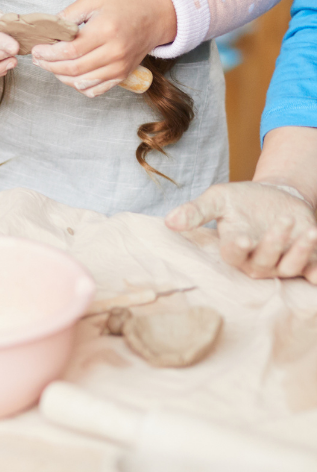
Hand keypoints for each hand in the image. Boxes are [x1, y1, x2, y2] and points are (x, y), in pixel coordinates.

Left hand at [31, 0, 176, 97]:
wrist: (156, 16)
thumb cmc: (125, 5)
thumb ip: (70, 14)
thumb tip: (49, 28)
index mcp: (106, 30)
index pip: (69, 51)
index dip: (48, 54)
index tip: (36, 50)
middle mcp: (114, 52)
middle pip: (72, 69)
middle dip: (50, 66)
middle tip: (38, 60)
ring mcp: (118, 67)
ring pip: (80, 83)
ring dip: (61, 77)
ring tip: (51, 66)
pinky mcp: (121, 76)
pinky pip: (94, 90)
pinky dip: (77, 86)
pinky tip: (70, 75)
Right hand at [165, 182, 316, 281]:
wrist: (275, 199)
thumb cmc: (242, 201)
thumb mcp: (218, 199)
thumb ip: (195, 211)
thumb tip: (169, 221)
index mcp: (234, 247)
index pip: (233, 254)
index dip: (238, 248)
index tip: (244, 238)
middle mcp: (256, 261)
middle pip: (264, 262)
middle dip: (275, 244)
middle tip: (284, 220)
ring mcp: (280, 262)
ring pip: (290, 267)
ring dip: (301, 253)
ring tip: (310, 232)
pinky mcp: (304, 260)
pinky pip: (311, 272)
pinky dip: (316, 272)